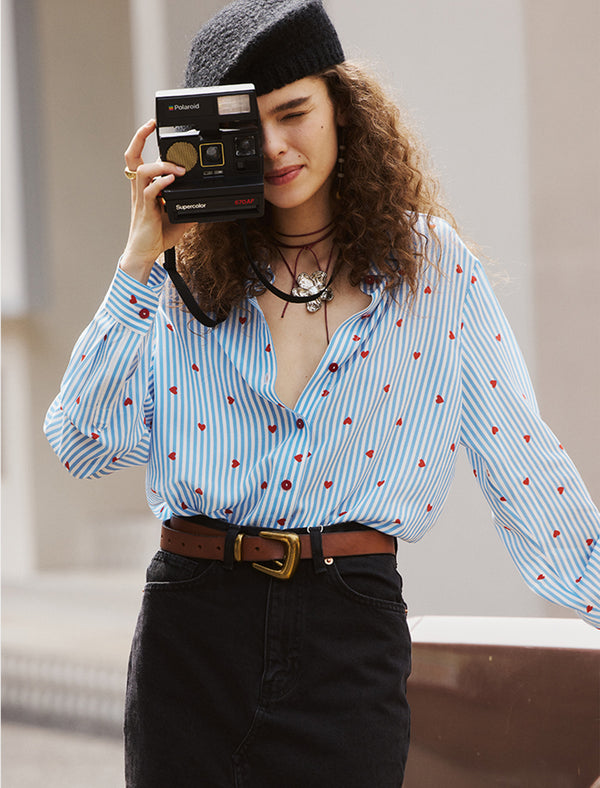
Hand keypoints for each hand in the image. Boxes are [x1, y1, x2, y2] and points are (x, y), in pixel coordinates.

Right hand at [121, 120, 193, 282]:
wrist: (146, 252)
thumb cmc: (158, 235)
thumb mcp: (179, 216)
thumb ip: (189, 203)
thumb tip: (206, 199)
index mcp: (145, 186)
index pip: (140, 156)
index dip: (143, 138)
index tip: (153, 124)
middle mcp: (140, 188)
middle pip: (131, 155)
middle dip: (140, 136)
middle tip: (152, 124)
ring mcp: (141, 198)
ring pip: (143, 170)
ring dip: (162, 165)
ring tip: (179, 169)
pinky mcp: (145, 209)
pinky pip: (149, 190)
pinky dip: (162, 183)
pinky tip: (173, 181)